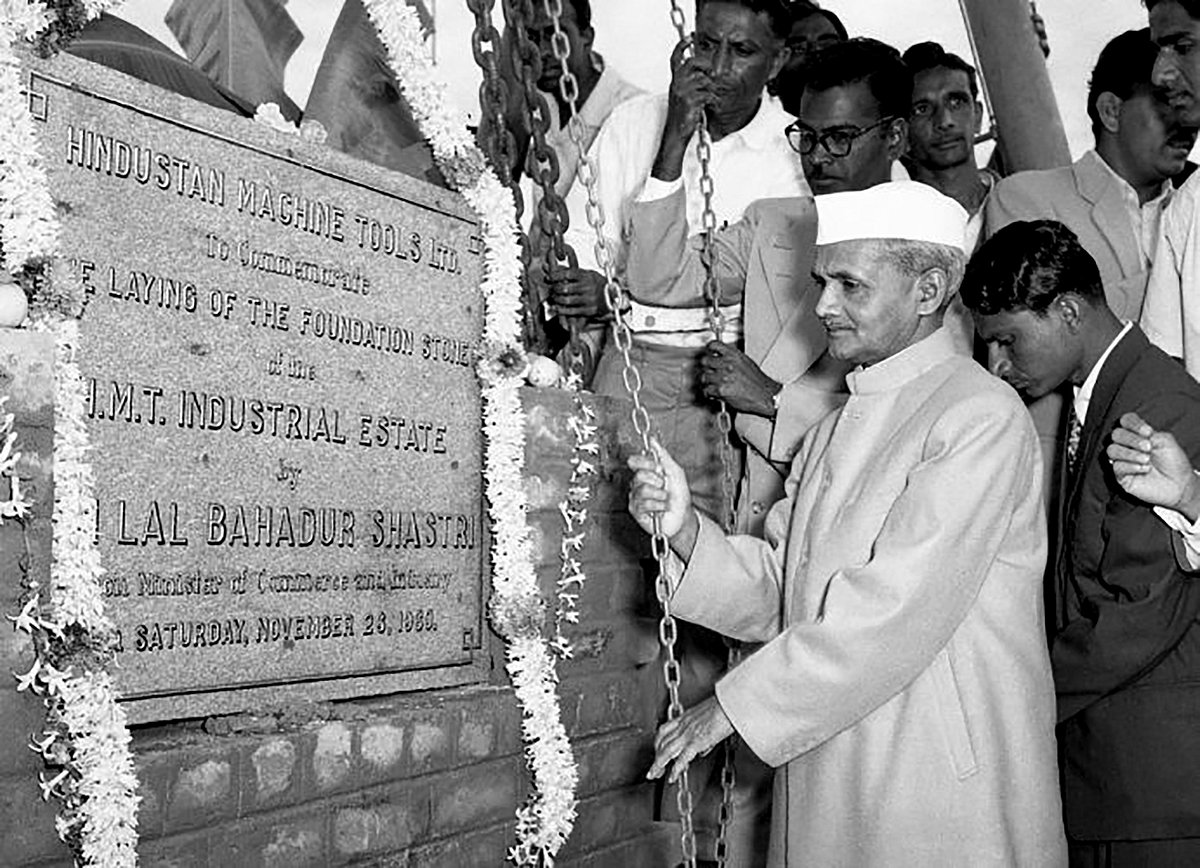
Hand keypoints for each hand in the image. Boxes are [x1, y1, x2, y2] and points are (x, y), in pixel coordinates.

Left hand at [546, 267, 607, 319]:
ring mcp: (588, 299)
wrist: (614, 297)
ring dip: (556, 299)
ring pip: (566, 300)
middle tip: (552, 288)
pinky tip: (557, 308)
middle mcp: (588, 287)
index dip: (555, 275)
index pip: (568, 273)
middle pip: (565, 288)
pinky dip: (561, 310)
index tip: (549, 277)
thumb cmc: (598, 284)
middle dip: (554, 288)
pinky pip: (571, 311)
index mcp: (587, 276)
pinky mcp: (588, 310)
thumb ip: (570, 271)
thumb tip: (552, 267)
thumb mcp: (587, 274)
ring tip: (554, 297)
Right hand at [628, 439, 695, 541]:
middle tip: (663, 486)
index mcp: (646, 472)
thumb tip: (653, 441)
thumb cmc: (679, 495)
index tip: (656, 467)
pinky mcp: (636, 510)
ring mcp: (636, 497)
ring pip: (643, 490)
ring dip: (659, 495)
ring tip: (664, 499)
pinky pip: (644, 503)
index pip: (634, 461)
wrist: (682, 516)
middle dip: (656, 481)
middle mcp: (638, 484)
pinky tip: (661, 508)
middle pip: (639, 475)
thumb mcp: (675, 471)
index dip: (645, 462)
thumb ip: (663, 455)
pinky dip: (658, 505)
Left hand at [647, 696, 735, 784]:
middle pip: (661, 742)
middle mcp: (683, 725)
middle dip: (655, 756)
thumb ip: (702, 732)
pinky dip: (675, 770)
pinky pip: (681, 758)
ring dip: (659, 764)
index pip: (664, 731)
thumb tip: (702, 748)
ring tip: (655, 774)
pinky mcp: (696, 741)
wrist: (729, 704)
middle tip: (653, 768)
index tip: (657, 750)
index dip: (658, 743)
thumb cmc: (723, 707)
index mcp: (685, 717)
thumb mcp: (708, 718)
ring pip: (666, 751)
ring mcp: (688, 733)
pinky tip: (672, 777)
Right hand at [653, 38, 713, 179]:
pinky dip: (713, 100)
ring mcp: (683, 91)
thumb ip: (692, 84)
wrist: (676, 133)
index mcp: (675, 81)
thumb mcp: (683, 96)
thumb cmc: (681, 116)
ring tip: (710, 99)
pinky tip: (711, 106)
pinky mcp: (690, 100)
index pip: (676, 58)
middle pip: (694, 62)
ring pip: (705, 80)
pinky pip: (708, 93)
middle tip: (712, 75)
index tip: (690, 37)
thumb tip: (708, 75)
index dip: (682, 45)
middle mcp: (677, 83)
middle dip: (706, 66)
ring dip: (711, 89)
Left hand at [700, 341, 781, 416]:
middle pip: (705, 361)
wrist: (765, 396)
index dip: (709, 349)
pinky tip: (716, 393)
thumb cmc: (758, 382)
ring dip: (709, 382)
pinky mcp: (721, 389)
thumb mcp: (746, 362)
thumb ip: (732, 358)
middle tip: (711, 372)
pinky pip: (707, 390)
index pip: (714, 345)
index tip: (709, 353)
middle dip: (708, 368)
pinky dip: (710, 393)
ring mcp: (723, 376)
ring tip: (716, 384)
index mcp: (734, 355)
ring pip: (705, 377)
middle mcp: (727, 364)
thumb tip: (720, 358)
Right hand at [1107, 412, 1199, 519]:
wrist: (1179, 483)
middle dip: (1132, 439)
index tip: (1148, 432)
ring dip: (1130, 454)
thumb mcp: (1165, 440)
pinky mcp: (1121, 475)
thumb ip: (1148, 432)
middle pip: (1116, 434)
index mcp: (1138, 435)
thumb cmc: (1173, 462)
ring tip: (1146, 460)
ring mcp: (1122, 460)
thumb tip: (1132, 435)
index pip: (1125, 421)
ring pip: (1112, 450)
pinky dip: (1131, 466)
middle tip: (1148, 447)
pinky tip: (1144, 469)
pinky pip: (1117, 466)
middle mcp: (1128, 446)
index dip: (1133, 424)